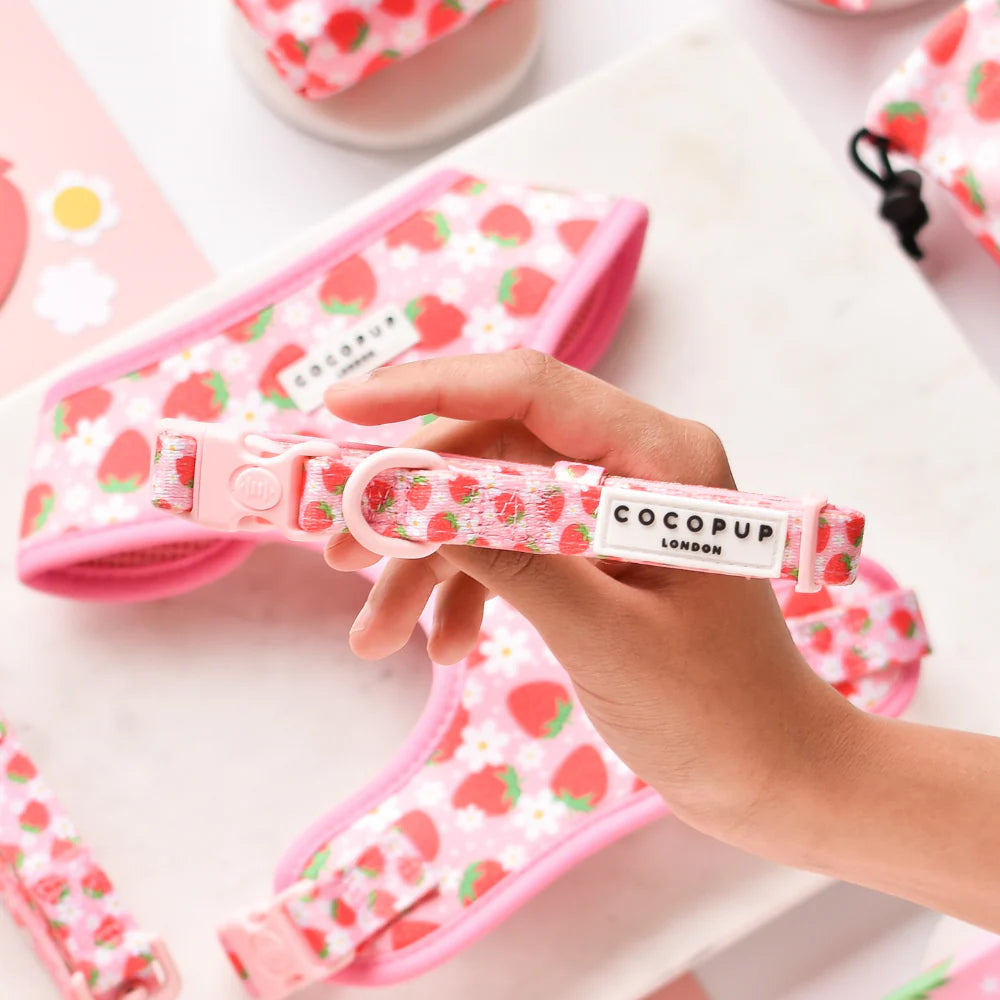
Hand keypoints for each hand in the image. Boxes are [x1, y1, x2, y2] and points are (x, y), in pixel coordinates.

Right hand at [323, 350, 857, 842]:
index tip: (342, 407)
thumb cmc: (715, 711)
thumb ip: (509, 560)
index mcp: (661, 459)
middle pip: (495, 449)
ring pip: (493, 504)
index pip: (529, 391)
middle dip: (413, 503)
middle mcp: (637, 465)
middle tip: (338, 551)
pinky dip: (468, 588)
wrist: (772, 775)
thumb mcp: (604, 636)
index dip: (430, 390)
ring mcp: (615, 508)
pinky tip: (442, 644)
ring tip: (376, 633)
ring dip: (429, 561)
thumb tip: (405, 499)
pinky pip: (513, 547)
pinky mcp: (599, 552)